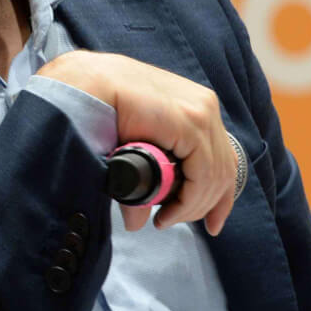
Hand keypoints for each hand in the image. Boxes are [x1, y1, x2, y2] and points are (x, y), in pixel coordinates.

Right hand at [35, 50, 239, 234]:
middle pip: (223, 170)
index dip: (221, 197)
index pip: (224, 158)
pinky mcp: (191, 121)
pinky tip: (167, 210)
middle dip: (203, 206)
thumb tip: (137, 222)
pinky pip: (203, 173)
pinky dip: (189, 200)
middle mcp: (204, 107)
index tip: (212, 225)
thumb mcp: (135, 150)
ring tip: (164, 218)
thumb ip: (145, 181)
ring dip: (191, 207)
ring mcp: (201, 112)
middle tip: (171, 220)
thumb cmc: (104, 110)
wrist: (85, 85)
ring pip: (215, 176)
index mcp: (196, 108)